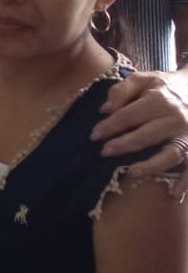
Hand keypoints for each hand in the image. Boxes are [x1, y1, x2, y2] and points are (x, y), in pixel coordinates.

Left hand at [94, 68, 187, 196]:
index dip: (110, 126)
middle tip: (104, 152)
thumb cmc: (165, 86)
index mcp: (159, 100)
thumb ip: (122, 91)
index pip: (129, 115)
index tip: (94, 136)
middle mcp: (176, 119)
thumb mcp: (143, 79)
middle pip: (147, 135)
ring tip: (133, 172)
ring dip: (152, 166)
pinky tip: (175, 193)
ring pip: (171, 154)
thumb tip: (105, 109)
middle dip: (124, 145)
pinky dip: (186, 181)